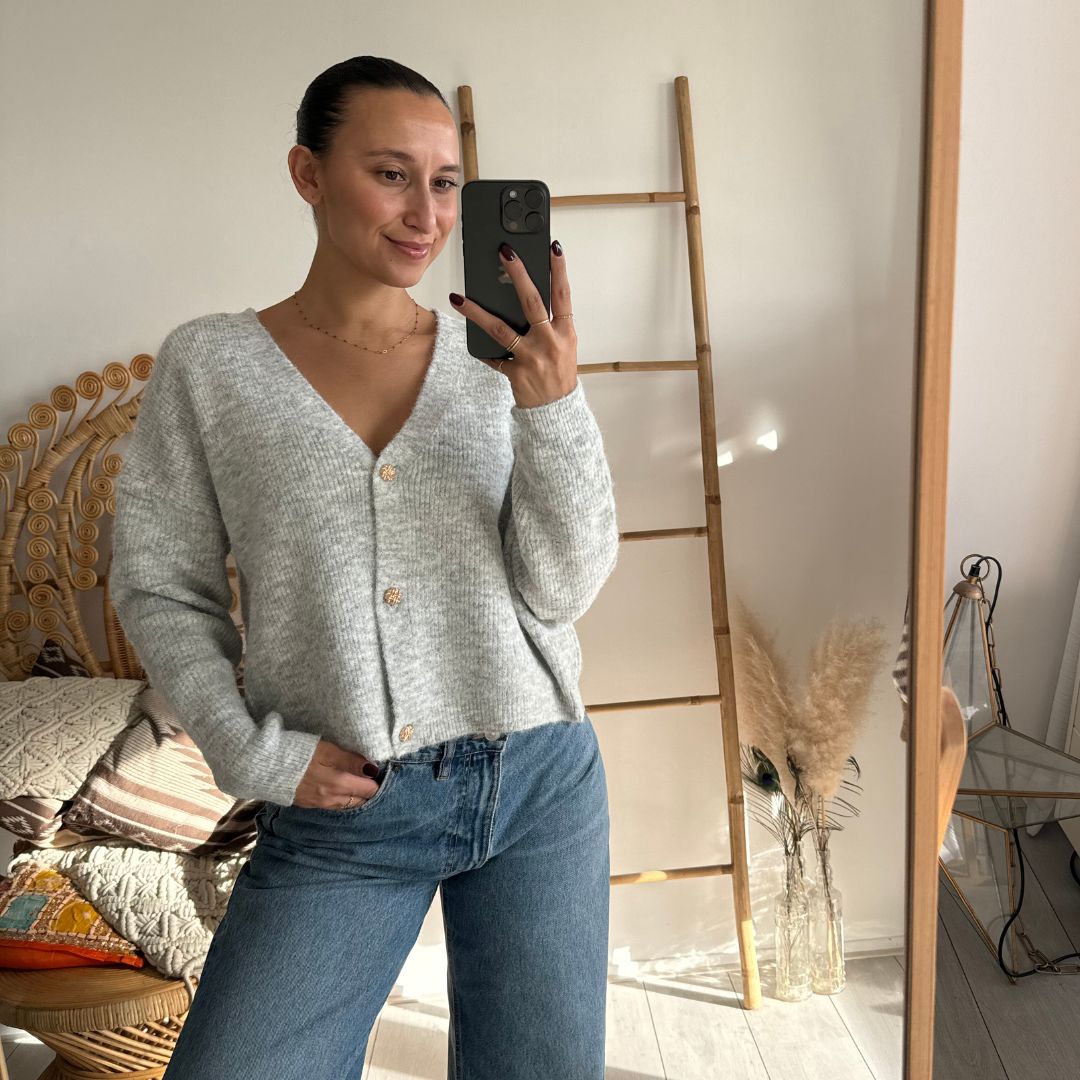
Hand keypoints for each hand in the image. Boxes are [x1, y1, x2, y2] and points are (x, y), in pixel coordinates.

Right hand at [292, 737, 383, 809]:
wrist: (265, 766)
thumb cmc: (298, 752)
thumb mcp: (327, 750)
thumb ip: (350, 760)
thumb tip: (372, 768)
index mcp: (338, 784)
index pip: (369, 790)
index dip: (378, 781)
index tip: (382, 772)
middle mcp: (331, 799)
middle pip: (360, 800)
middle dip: (369, 791)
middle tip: (374, 778)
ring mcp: (319, 804)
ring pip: (347, 805)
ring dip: (356, 796)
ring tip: (360, 784)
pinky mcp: (308, 804)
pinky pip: (333, 806)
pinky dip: (342, 799)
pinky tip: (342, 790)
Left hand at [449, 240, 577, 407]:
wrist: (556, 411)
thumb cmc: (558, 374)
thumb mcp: (564, 346)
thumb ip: (550, 324)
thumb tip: (525, 297)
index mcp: (565, 333)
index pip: (563, 295)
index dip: (559, 271)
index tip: (553, 247)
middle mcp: (550, 342)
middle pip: (532, 302)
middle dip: (518, 275)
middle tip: (505, 253)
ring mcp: (531, 358)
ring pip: (501, 329)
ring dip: (477, 312)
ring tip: (459, 298)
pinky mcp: (516, 373)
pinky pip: (493, 356)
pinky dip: (482, 348)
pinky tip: (469, 336)